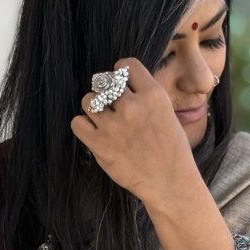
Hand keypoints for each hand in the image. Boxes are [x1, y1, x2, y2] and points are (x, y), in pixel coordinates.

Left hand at [70, 58, 200, 205]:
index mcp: (153, 95)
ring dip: (94, 108)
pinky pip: (77, 122)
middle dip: (108, 93)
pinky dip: (83, 126)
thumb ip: (146, 96)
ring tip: (105, 121)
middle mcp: (132, 107)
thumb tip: (125, 85)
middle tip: (115, 109)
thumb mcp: (168, 113)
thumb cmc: (172, 151)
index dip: (122, 76)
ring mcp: (113, 126)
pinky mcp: (99, 145)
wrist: (169, 183)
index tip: (125, 88)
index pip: (125, 65)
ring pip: (88, 100)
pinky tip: (95, 133)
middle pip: (104, 82)